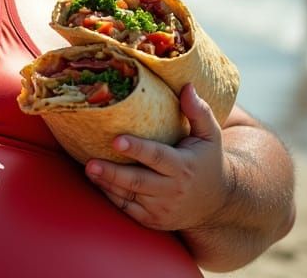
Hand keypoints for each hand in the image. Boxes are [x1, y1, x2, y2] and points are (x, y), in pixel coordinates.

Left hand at [84, 83, 227, 231]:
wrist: (217, 204)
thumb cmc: (207, 161)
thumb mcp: (210, 136)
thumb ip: (198, 111)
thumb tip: (187, 86)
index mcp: (184, 167)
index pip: (157, 157)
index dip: (137, 149)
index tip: (117, 140)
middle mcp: (172, 190)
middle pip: (138, 181)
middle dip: (113, 173)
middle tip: (90, 162)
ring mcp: (161, 208)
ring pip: (128, 196)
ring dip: (106, 183)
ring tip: (88, 168)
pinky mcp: (151, 220)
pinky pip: (126, 207)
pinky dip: (110, 194)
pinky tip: (97, 180)